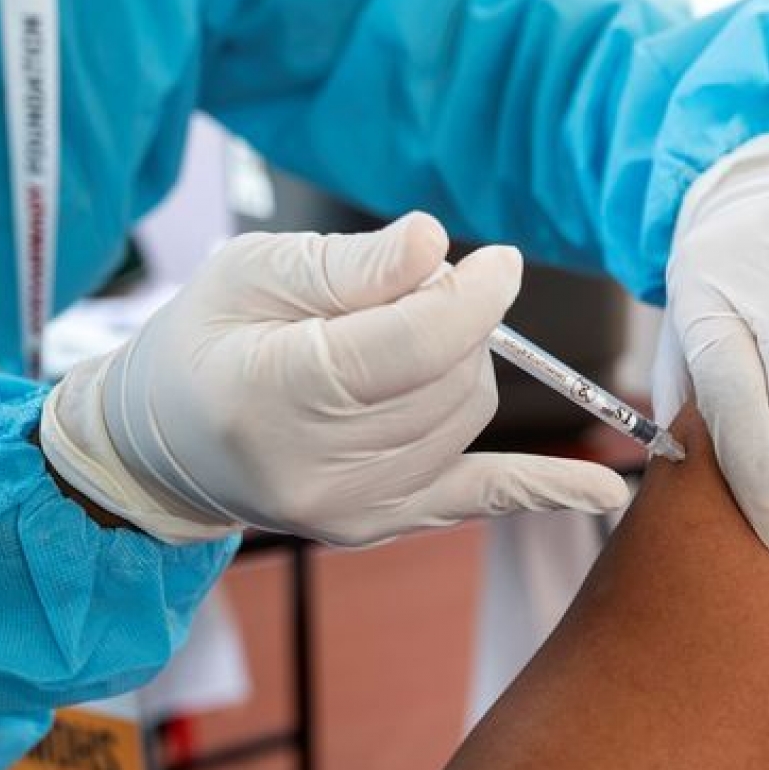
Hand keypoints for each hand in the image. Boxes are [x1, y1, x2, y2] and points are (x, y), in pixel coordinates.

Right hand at [42, 214, 631, 546]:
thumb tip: (437, 246)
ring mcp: (355, 508)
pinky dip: (546, 489)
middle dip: (451, 321)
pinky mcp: (382, 524)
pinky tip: (606, 488)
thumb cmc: (203, 341)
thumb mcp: (252, 273)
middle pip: (450, 378)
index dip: (473, 297)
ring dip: (458, 366)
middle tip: (399, 295)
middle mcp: (318, 466)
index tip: (500, 262)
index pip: (415, 345)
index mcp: (275, 392)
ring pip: (468, 415)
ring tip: (390, 343)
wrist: (162, 446)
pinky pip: (483, 499)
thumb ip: (349, 266)